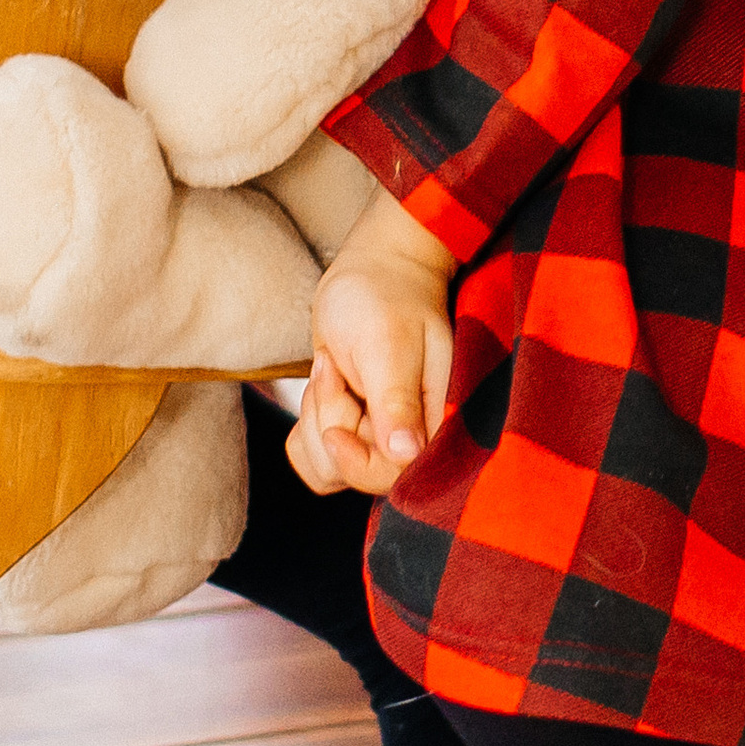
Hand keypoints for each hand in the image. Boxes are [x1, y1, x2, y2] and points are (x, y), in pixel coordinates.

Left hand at [288, 190, 456, 497]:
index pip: (396, 477)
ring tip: (332, 369)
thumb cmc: (384, 295)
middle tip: (335, 370)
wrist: (373, 267)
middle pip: (356, 474)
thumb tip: (406, 454)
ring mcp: (381, 434)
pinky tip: (327, 381)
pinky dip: (307, 423)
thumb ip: (397, 400)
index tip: (335, 426)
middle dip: (331, 423)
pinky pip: (315, 456)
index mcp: (437, 421)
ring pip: (330, 469)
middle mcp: (413, 437)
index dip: (356, 461)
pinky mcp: (355, 428)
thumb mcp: (388, 344)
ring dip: (317, 418)